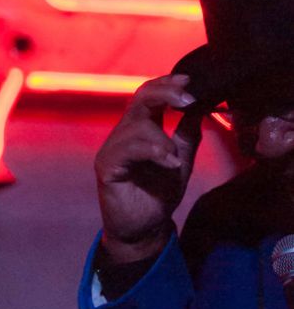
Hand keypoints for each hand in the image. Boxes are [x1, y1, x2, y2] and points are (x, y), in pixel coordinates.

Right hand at [94, 75, 201, 261]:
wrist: (145, 228)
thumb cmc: (158, 194)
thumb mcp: (181, 158)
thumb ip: (187, 134)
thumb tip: (202, 106)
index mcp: (140, 129)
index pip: (148, 94)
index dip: (166, 84)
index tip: (189, 80)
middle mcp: (123, 134)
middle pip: (139, 98)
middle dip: (165, 93)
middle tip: (188, 99)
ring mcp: (112, 149)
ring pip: (136, 125)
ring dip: (161, 138)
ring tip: (175, 158)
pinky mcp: (106, 167)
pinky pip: (128, 149)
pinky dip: (152, 152)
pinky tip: (168, 163)